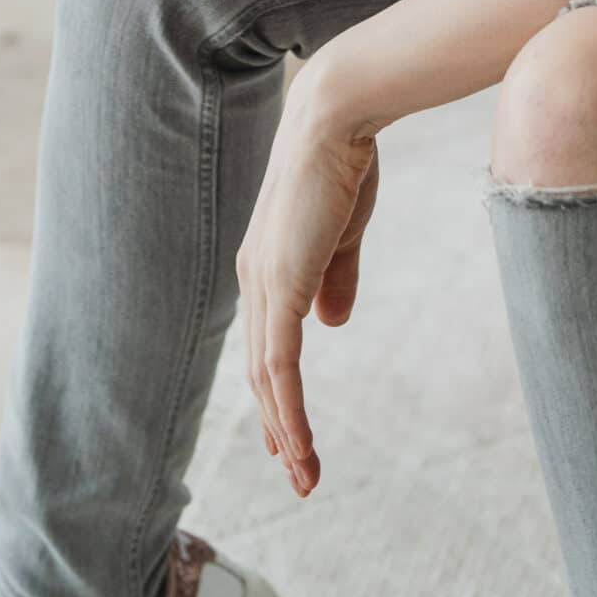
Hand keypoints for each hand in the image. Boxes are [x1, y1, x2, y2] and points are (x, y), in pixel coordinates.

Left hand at [235, 62, 380, 497]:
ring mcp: (263, 284)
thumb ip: (334, 278)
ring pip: (267, 378)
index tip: (288, 436)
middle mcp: (254, 279)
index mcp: (266, 265)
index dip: (275, 393)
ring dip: (286, 431)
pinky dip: (289, 411)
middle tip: (298, 473)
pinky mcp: (280, 286)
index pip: (266, 344)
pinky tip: (301, 445)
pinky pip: (281, 366)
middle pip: (260, 371)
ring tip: (305, 474)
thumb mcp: (341, 233)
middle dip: (278, 426)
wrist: (334, 121)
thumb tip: (331, 323)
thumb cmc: (343, 166)